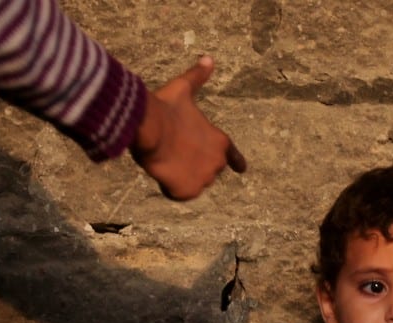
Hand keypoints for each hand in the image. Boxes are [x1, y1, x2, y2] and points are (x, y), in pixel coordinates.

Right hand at [130, 56, 246, 200]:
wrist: (149, 128)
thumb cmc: (167, 109)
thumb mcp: (183, 89)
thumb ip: (198, 77)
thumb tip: (209, 58)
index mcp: (220, 142)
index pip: (233, 156)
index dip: (236, 161)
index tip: (242, 168)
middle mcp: (216, 164)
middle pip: (206, 169)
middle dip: (192, 163)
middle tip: (174, 150)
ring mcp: (203, 180)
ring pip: (192, 182)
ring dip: (181, 175)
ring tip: (167, 160)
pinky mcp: (187, 192)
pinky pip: (178, 193)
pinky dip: (170, 187)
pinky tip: (162, 172)